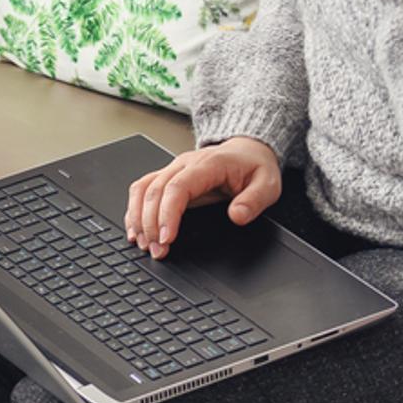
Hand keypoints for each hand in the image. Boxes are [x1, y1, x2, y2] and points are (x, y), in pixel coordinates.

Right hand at [123, 138, 282, 255]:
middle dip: (150, 224)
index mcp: (208, 165)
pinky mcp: (167, 177)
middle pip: (155, 191)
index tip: (167, 238)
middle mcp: (184, 164)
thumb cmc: (254, 167)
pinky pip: (142, 190)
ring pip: (143, 189)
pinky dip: (134, 211)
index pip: (178, 187)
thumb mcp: (268, 185)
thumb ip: (254, 201)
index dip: (168, 214)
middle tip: (156, 251)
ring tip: (143, 244)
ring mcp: (173, 169)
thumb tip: (237, 216)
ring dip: (138, 218)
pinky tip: (135, 231)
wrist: (248, 151)